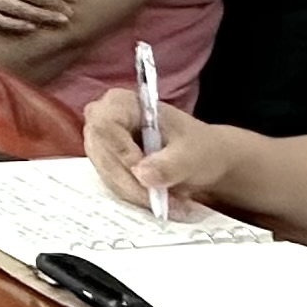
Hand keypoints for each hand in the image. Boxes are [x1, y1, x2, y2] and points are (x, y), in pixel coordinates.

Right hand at [85, 86, 247, 210]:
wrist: (204, 159)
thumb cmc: (199, 147)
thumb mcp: (191, 154)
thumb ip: (169, 164)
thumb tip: (142, 175)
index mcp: (122, 103)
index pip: (105, 126)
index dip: (120, 152)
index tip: (144, 177)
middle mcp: (103, 119)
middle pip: (102, 154)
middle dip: (130, 182)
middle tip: (161, 201)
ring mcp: (102, 142)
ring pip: (106, 174)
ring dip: (135, 194)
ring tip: (169, 203)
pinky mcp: (106, 163)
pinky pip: (111, 183)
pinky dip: (134, 197)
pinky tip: (158, 201)